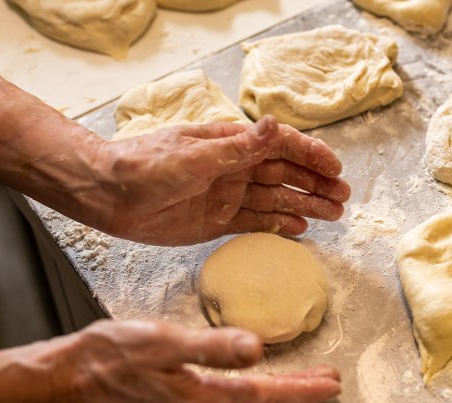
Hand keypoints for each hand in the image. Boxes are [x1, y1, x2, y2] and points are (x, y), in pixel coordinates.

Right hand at [64, 320, 341, 402]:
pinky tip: (253, 383)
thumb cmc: (113, 355)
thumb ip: (212, 347)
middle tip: (327, 382)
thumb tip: (254, 349)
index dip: (300, 388)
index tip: (329, 383)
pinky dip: (250, 393)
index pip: (263, 394)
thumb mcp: (164, 342)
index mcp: (200, 400)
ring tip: (302, 381)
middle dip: (296, 392)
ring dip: (276, 392)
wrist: (72, 375)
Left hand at [92, 116, 350, 244]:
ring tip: (333, 214)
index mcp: (229, 145)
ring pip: (275, 200)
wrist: (108, 195)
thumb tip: (273, 125)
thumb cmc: (145, 166)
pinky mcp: (216, 222)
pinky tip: (300, 228)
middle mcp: (233, 169)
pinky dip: (278, 225)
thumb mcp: (193, 155)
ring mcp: (226, 196)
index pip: (280, 146)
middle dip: (315, 184)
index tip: (335, 168)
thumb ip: (236, 147)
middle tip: (343, 197)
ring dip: (304, 205)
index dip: (310, 155)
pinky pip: (255, 222)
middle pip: (284, 174)